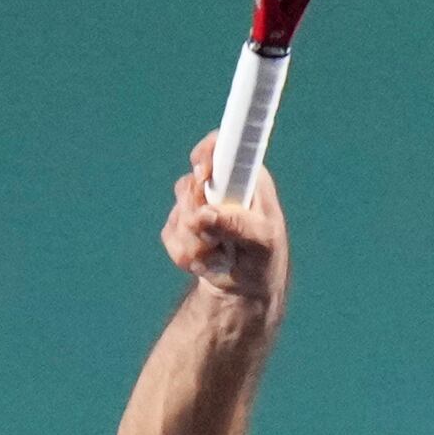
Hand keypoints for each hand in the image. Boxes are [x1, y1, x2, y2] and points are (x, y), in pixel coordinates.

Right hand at [165, 147, 286, 311]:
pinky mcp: (181, 223)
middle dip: (201, 218)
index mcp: (247, 176)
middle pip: (191, 183)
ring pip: (179, 211)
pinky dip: (186, 253)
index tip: (204, 174)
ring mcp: (198, 202)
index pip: (221, 145)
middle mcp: (221, 183)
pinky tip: (205, 261)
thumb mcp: (262, 243)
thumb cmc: (264, 260)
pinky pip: (170, 233)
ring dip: (196, 241)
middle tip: (220, 240)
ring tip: (218, 254)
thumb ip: (238, 226)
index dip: (207, 155)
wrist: (244, 288)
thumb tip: (205, 214)